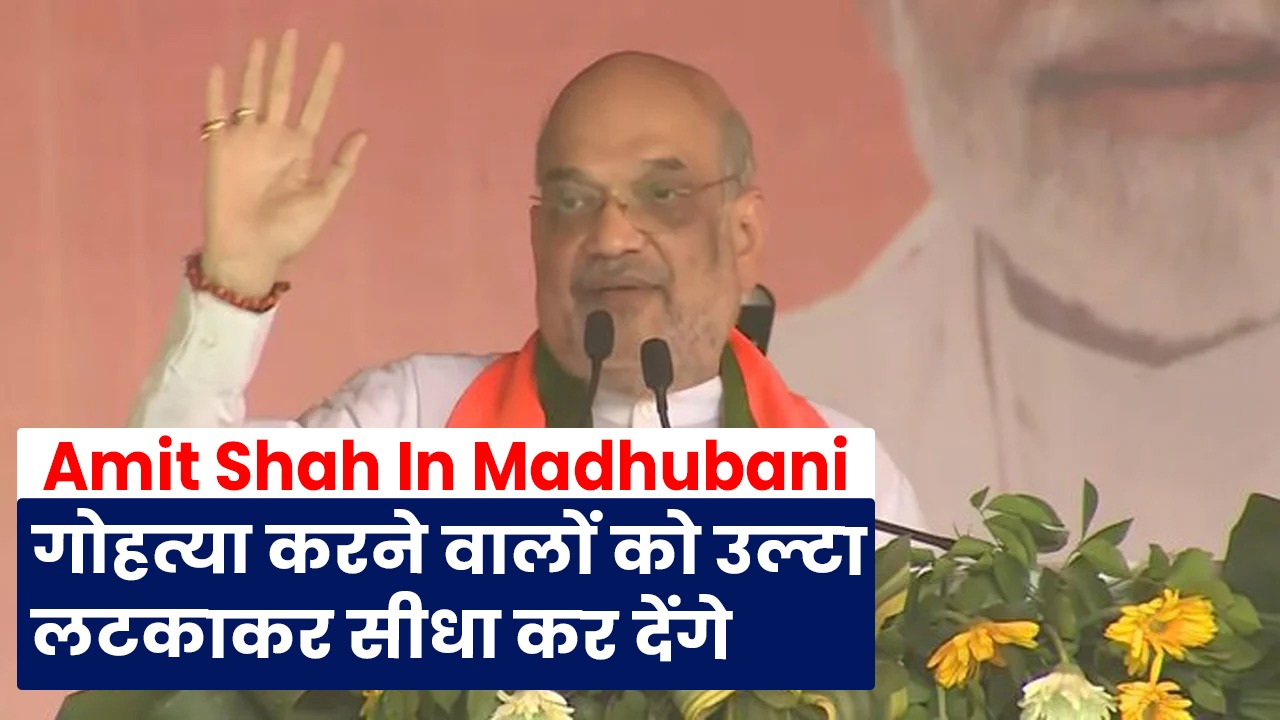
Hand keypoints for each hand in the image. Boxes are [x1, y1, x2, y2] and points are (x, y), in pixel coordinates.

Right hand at [200, 29, 366, 295]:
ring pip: (251, 94)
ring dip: (256, 69)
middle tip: (294, 32)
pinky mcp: (220, 149)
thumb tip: (362, 132)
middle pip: (282, 90)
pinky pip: (215, 114)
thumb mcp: (324, 199)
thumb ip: (341, 166)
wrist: (251, 251)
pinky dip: (215, 92)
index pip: (316, 103)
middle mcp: (274, 138)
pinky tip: (219, 70)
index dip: (326, 77)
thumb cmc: (290, 233)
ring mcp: (247, 140)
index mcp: (301, 148)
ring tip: (263, 42)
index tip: (336, 49)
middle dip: (289, 62)